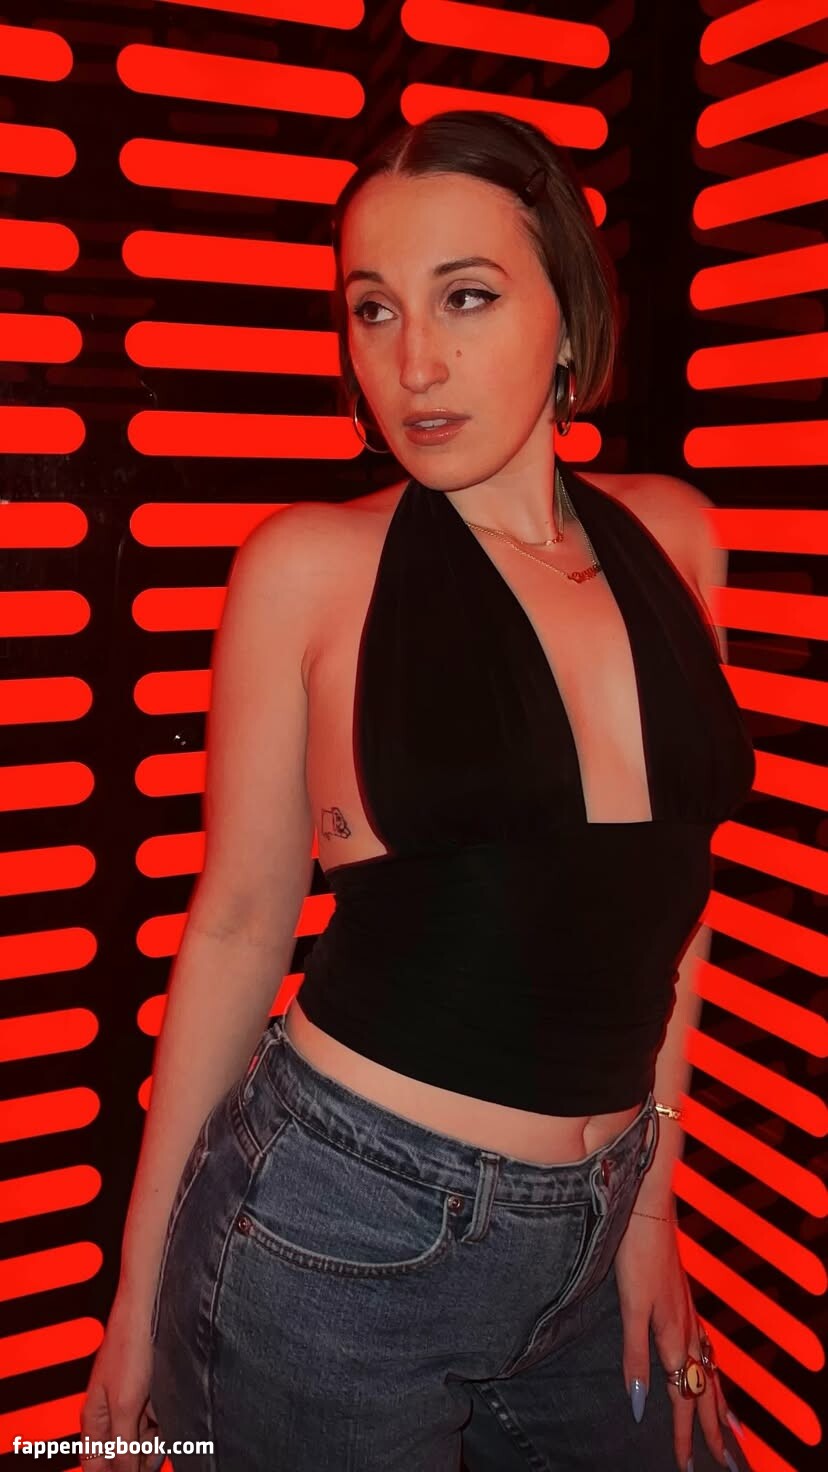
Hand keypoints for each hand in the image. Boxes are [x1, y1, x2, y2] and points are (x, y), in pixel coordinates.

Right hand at [80, 1290, 161, 1471]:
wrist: (150, 1307)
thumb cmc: (131, 1344)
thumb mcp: (126, 1406)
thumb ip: (123, 1446)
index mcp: (93, 1418)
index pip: (94, 1465)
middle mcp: (111, 1412)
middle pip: (124, 1455)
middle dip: (139, 1455)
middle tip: (152, 1439)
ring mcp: (132, 1402)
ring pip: (145, 1439)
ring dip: (156, 1436)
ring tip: (161, 1411)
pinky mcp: (152, 1393)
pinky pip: (160, 1420)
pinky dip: (167, 1418)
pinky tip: (170, 1405)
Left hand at [615, 1210, 736, 1470]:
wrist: (649, 1208)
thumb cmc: (636, 1254)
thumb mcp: (630, 1306)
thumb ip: (633, 1356)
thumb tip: (640, 1404)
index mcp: (673, 1336)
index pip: (682, 1397)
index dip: (684, 1434)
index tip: (688, 1465)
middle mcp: (688, 1329)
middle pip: (706, 1391)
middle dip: (715, 1430)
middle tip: (728, 1464)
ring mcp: (690, 1313)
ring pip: (712, 1371)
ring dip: (720, 1405)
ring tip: (733, 1432)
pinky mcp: (685, 1299)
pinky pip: (708, 1349)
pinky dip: (715, 1373)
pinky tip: (711, 1371)